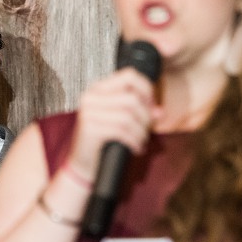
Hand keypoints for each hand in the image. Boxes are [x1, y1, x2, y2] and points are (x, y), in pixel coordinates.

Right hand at [63, 66, 156, 185]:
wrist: (82, 165)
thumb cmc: (103, 142)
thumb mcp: (123, 121)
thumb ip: (141, 111)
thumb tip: (159, 112)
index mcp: (98, 89)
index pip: (129, 75)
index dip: (147, 89)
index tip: (152, 106)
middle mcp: (91, 97)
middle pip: (132, 97)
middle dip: (146, 116)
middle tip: (147, 129)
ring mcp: (88, 112)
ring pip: (129, 115)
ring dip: (141, 131)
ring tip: (141, 140)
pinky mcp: (90, 129)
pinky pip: (122, 131)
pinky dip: (134, 141)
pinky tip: (136, 148)